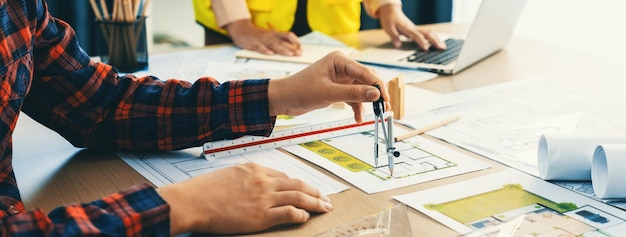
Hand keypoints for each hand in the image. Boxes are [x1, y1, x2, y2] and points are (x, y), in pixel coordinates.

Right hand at [157, 162, 331, 234]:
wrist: (192, 201)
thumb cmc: (204, 190)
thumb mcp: (228, 175)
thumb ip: (246, 178)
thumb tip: (255, 185)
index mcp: (255, 169)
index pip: (284, 176)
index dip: (298, 184)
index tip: (306, 189)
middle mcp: (263, 181)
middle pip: (297, 185)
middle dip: (314, 192)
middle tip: (325, 198)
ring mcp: (264, 198)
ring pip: (298, 197)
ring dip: (315, 203)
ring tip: (324, 207)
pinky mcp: (261, 215)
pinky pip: (288, 213)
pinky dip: (300, 215)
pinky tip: (306, 217)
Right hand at [226, 19, 300, 55]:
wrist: (241, 30)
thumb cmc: (257, 35)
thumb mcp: (269, 35)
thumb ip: (278, 41)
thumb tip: (291, 49)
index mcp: (274, 34)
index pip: (288, 35)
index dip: (295, 41)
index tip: (301, 47)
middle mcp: (269, 36)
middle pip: (283, 42)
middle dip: (292, 48)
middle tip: (299, 54)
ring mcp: (262, 40)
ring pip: (273, 45)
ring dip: (282, 50)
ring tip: (290, 54)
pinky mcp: (253, 44)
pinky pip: (260, 47)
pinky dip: (265, 50)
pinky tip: (271, 54)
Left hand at [268, 51, 389, 122]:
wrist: (283, 99)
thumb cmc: (300, 90)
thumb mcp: (328, 93)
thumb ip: (353, 94)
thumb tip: (375, 94)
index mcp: (340, 60)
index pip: (366, 73)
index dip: (378, 87)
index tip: (386, 100)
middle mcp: (342, 67)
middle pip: (366, 81)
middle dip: (375, 96)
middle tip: (384, 110)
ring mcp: (340, 78)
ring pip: (361, 91)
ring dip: (366, 104)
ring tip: (374, 116)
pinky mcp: (337, 89)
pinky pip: (353, 98)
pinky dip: (357, 107)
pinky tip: (358, 118)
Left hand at [378, 4, 445, 50]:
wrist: (391, 11)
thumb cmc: (390, 20)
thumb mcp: (388, 28)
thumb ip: (394, 37)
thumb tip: (398, 45)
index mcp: (407, 28)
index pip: (416, 36)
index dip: (421, 42)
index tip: (426, 48)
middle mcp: (414, 28)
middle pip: (427, 34)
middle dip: (435, 41)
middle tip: (442, 48)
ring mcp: (416, 29)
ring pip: (429, 33)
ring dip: (437, 39)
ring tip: (444, 47)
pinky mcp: (417, 30)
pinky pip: (428, 33)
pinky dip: (435, 37)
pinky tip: (439, 42)